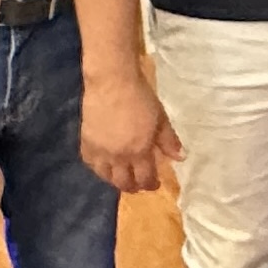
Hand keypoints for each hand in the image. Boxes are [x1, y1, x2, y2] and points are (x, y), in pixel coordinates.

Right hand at [79, 65, 179, 194]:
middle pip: (124, 182)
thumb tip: (181, 158)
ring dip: (115, 180)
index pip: (145, 178)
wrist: (112, 81)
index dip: (151, 184)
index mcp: (140, 151)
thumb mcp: (160, 119)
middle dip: (133, 186)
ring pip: (105, 177)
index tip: (154, 184)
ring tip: (120, 175)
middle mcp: (119, 156)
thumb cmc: (141, 97)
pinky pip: (90, 163)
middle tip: (138, 183)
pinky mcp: (86, 142)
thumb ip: (169, 141)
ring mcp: (100, 151)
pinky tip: (103, 164)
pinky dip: (98, 167)